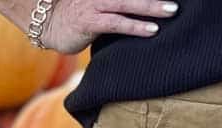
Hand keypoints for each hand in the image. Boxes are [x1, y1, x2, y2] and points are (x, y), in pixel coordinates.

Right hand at [40, 0, 178, 53]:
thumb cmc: (76, 15)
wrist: (44, 23)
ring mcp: (94, 4)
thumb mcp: (99, 5)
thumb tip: (144, 9)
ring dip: (151, 7)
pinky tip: (152, 30)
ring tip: (172, 10)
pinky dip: (135, 26)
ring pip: (127, 3)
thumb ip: (119, 5)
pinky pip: (116, 22)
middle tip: (177, 0)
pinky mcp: (89, 21)